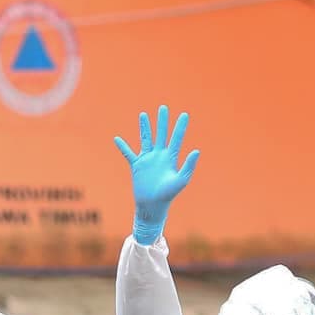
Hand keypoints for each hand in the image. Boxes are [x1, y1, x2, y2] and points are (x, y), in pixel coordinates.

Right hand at [113, 105, 200, 245]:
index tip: (184, 114)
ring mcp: (148, 160)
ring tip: (144, 114)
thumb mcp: (181, 180)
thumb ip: (189, 166)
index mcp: (171, 159)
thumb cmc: (168, 195)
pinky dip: (123, 146)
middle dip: (162, 122)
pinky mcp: (137, 166)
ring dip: (145, 127)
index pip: (176, 138)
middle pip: (161, 134)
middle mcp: (159, 156)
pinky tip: (117, 138)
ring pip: (146, 139)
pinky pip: (128, 153)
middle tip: (164, 108)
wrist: (153, 206)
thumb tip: (196, 150)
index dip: (180, 127)